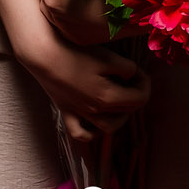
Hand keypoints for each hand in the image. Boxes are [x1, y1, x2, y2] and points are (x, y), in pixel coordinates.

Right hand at [13, 28, 149, 143]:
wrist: (43, 56)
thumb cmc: (75, 53)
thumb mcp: (107, 57)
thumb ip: (127, 69)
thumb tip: (133, 76)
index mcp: (109, 98)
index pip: (140, 98)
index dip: (145, 82)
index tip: (139, 69)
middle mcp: (96, 111)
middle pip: (128, 111)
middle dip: (136, 95)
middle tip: (132, 78)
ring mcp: (80, 114)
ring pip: (109, 127)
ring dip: (120, 116)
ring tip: (120, 99)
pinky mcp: (66, 112)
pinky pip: (81, 134)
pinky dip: (92, 132)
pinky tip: (95, 121)